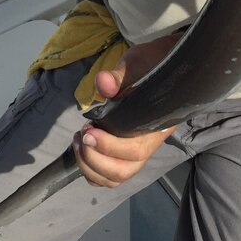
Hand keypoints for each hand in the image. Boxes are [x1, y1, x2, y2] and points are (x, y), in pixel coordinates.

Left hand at [73, 34, 178, 187]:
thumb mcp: (137, 63)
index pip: (137, 149)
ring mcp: (139, 152)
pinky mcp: (126, 153)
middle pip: (125, 170)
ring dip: (91, 166)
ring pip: (116, 177)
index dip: (110, 147)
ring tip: (79, 141)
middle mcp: (151, 144)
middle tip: (82, 135)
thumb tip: (102, 83)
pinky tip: (82, 150)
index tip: (89, 130)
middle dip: (96, 158)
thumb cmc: (151, 64)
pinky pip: (110, 177)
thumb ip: (120, 75)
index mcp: (157, 125)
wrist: (161, 64)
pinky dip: (93, 172)